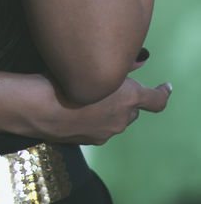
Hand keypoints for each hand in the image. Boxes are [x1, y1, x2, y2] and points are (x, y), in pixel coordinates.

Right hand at [32, 71, 170, 146]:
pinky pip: (100, 130)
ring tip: (87, 101)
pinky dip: (94, 122)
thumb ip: (120, 65)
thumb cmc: (62, 80)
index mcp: (128, 97)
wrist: (37, 109)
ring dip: (109, 113)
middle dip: (126, 102)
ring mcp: (107, 133)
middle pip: (133, 111)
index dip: (163, 93)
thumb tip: (137, 62)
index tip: (165, 88)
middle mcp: (122, 118)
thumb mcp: (91, 65)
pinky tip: (76, 112)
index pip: (157, 100)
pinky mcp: (92, 141)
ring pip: (116, 121)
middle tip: (110, 89)